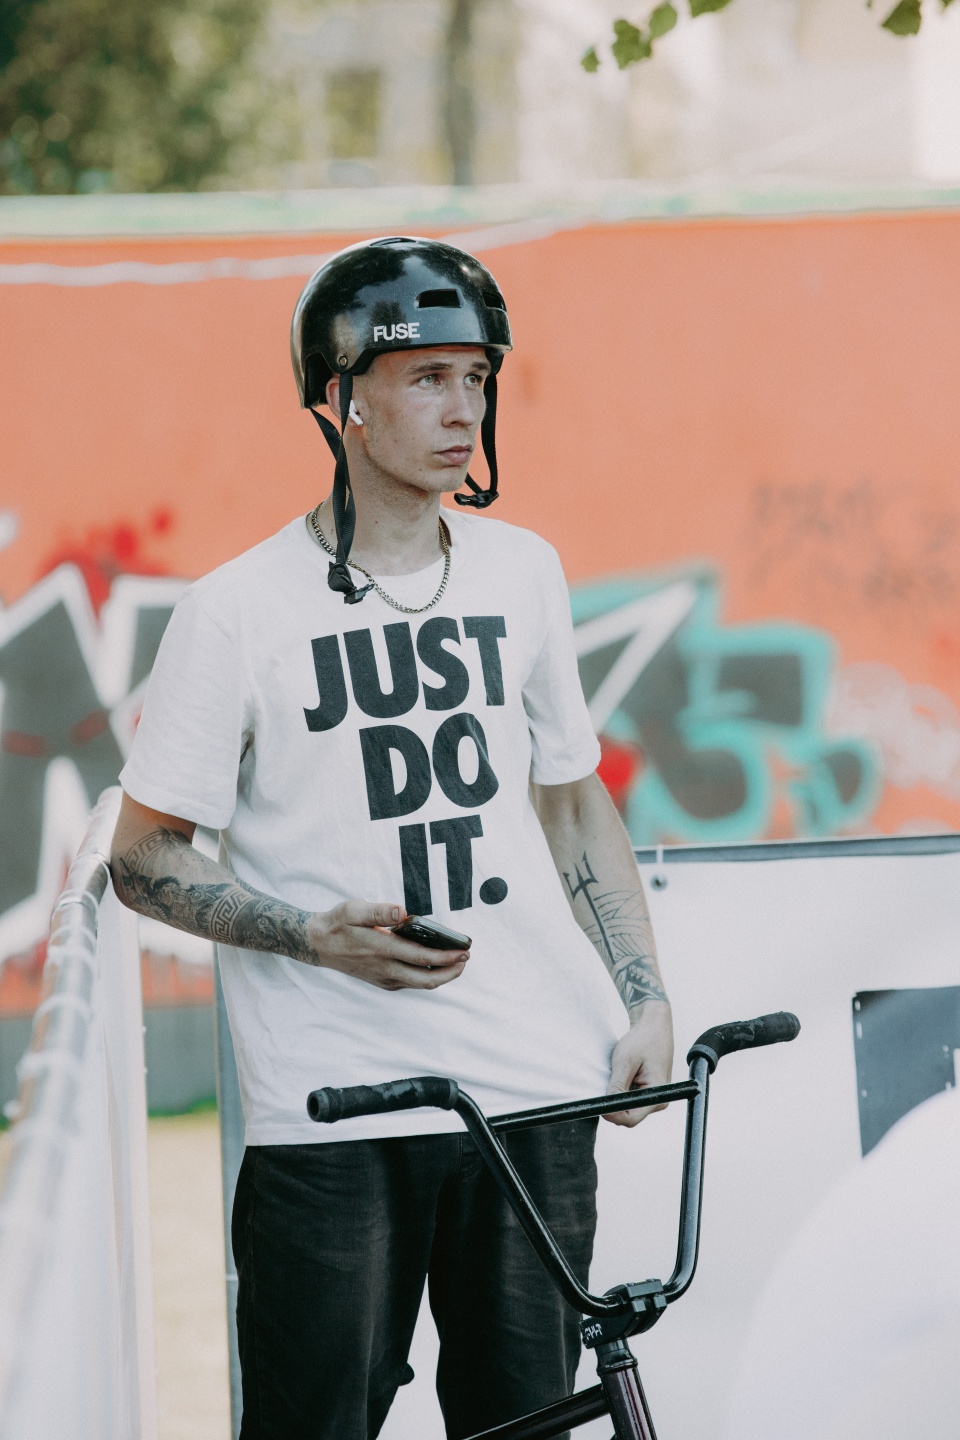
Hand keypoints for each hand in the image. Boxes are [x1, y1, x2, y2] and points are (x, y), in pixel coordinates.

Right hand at [306, 901, 468, 991]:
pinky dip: (427, 976)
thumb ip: (378, 910)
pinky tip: (433, 964)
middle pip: (426, 980)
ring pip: (420, 984)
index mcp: (381, 950)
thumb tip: (401, 911)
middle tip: (466, 958)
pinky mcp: (382, 981)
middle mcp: (385, 969)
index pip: (421, 958)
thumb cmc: (338, 923)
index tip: (463, 951)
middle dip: (451, 972)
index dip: (445, 957)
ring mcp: (384, 978)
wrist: (319, 945)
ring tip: (456, 961)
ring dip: (441, 975)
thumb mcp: (354, 909)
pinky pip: (410, 983)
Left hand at [604, 1000, 673, 1126]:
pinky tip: (620, 1075)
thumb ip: (616, 1086)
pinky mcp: (647, 1092)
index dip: (611, 1114)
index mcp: (657, 1097)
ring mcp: (652, 1098)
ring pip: (627, 1108)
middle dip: (613, 1105)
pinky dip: (620, 1091)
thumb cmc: (642, 1040)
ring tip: (614, 1075)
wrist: (654, 1025)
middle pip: (627, 1116)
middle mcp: (657, 1102)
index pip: (630, 1119)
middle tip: (603, 1084)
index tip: (597, 1102)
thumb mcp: (625, 1061)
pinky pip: (629, 1099)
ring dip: (616, 1097)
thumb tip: (606, 1108)